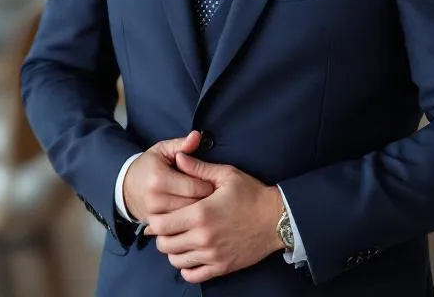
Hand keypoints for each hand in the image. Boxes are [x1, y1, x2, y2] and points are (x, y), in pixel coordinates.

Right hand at [122, 131, 214, 221]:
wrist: (126, 187)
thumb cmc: (149, 166)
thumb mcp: (162, 150)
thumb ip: (182, 144)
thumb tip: (197, 135)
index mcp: (159, 178)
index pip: (194, 187)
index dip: (208, 185)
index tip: (213, 183)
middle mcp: (156, 198)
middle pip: (193, 205)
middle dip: (206, 201)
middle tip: (213, 196)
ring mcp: (154, 214)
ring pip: (187, 218)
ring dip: (198, 213)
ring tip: (204, 205)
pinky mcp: (155, 224)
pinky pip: (178, 227)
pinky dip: (187, 221)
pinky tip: (192, 214)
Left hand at [144, 154, 284, 283]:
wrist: (277, 219)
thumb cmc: (252, 194)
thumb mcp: (226, 175)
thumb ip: (198, 168)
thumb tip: (178, 157)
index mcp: (200, 213)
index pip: (160, 224)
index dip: (156, 218)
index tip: (161, 213)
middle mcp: (203, 237)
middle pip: (164, 244)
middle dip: (162, 235)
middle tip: (170, 226)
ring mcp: (212, 255)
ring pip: (175, 260)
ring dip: (173, 250)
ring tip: (180, 239)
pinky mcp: (222, 267)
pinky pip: (193, 275)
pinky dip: (186, 267)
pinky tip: (191, 254)